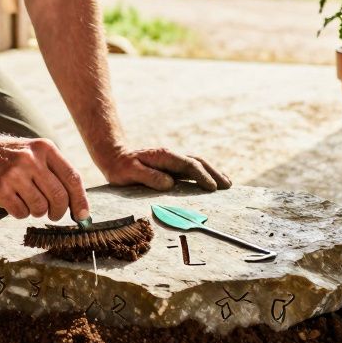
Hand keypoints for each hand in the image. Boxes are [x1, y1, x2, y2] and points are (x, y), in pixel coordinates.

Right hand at [0, 135, 90, 220]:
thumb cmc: (11, 157)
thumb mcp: (35, 153)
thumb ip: (57, 173)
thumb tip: (80, 207)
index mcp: (45, 149)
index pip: (73, 178)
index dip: (80, 201)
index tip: (83, 216)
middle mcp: (31, 159)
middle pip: (59, 197)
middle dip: (59, 212)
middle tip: (54, 214)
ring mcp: (14, 174)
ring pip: (40, 208)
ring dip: (36, 211)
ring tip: (27, 201)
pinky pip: (21, 213)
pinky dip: (21, 213)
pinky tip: (13, 202)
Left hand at [102, 147, 232, 191]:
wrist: (113, 154)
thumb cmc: (119, 166)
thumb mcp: (129, 172)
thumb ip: (149, 177)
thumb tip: (169, 184)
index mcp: (164, 157)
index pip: (189, 165)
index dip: (202, 176)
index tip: (212, 188)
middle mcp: (171, 157)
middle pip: (199, 162)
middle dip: (214, 173)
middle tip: (228, 186)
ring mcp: (172, 161)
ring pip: (198, 164)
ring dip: (213, 172)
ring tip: (227, 184)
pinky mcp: (171, 167)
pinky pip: (192, 169)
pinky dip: (205, 174)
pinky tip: (212, 182)